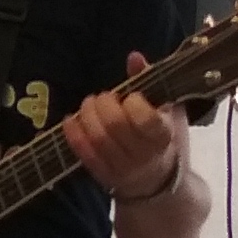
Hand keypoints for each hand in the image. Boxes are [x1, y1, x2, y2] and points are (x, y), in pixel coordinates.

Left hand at [60, 55, 184, 203]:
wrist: (156, 180)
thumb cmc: (162, 138)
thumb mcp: (166, 109)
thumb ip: (150, 81)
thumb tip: (134, 57)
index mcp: (163, 136)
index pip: (146, 120)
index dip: (133, 103)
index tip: (131, 96)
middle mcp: (144, 155)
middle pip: (116, 126)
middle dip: (104, 104)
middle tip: (103, 97)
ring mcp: (123, 168)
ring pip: (98, 140)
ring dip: (87, 116)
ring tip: (88, 105)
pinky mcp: (104, 176)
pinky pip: (85, 155)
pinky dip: (74, 134)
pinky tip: (71, 119)